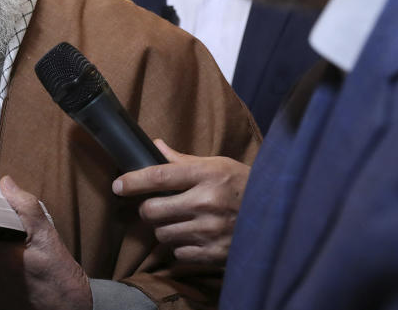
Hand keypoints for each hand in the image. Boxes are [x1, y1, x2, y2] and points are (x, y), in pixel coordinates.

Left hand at [112, 139, 250, 264]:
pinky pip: (178, 252)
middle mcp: (207, 202)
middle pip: (153, 210)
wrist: (280, 214)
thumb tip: (154, 145)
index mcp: (207, 175)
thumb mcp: (217, 165)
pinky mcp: (214, 253)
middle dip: (147, 209)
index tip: (118, 185)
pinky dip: (179, 246)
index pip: (159, 176)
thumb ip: (183, 160)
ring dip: (163, 228)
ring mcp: (210, 230)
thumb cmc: (243, 185)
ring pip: (162, 233)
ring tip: (177, 221)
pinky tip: (191, 236)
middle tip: (153, 206)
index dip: (133, 181)